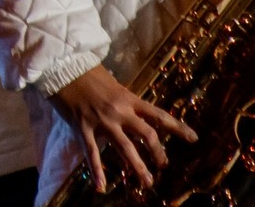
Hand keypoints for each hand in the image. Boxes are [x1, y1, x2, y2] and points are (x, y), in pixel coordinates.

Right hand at [48, 64, 195, 192]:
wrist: (61, 67)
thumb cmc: (86, 72)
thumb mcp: (112, 82)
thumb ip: (123, 99)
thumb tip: (132, 110)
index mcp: (128, 98)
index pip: (158, 115)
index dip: (177, 128)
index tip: (193, 139)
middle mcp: (119, 111)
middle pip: (147, 135)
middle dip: (158, 153)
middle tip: (163, 166)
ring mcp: (102, 121)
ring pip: (125, 148)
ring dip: (138, 167)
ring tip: (147, 182)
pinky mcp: (83, 127)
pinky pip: (92, 152)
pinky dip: (96, 171)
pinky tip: (100, 187)